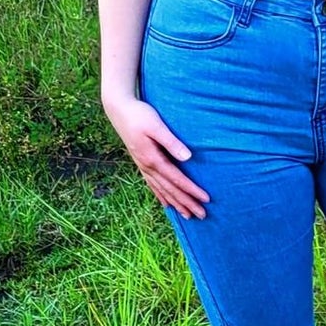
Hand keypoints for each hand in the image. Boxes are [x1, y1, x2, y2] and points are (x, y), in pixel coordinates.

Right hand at [104, 93, 209, 219]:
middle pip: (170, 190)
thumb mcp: (156, 126)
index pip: (177, 179)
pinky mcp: (141, 163)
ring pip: (162, 190)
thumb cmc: (140, 115)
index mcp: (153, 159)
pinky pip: (152, 185)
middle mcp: (148, 167)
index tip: (206, 199)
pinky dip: (160, 196)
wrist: (119, 110)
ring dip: (175, 203)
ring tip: (187, 215)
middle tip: (202, 215)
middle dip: (187, 203)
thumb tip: (188, 157)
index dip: (192, 191)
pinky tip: (165, 204)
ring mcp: (143, 166)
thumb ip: (171, 142)